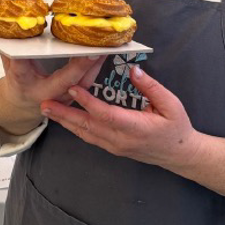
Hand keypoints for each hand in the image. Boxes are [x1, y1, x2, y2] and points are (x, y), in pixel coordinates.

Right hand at [0, 55, 105, 136]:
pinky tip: (104, 52)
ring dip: (95, 65)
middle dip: (81, 66)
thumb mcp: (9, 64)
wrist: (25, 102)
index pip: (25, 70)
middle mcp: (47, 94)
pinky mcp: (75, 96)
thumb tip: (9, 26)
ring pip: (83, 83)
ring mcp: (64, 98)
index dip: (31, 59)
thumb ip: (9, 48)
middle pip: (66, 81)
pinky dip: (96, 66)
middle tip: (92, 49)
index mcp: (25, 83)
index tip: (42, 49)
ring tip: (104, 46)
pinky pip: (88, 81)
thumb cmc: (18, 80)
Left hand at [43, 65, 203, 170]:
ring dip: (65, 121)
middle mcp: (121, 140)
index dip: (88, 102)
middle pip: (89, 126)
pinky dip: (75, 128)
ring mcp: (115, 146)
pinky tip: (63, 119)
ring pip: (86, 134)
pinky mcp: (113, 148)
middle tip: (45, 104)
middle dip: (65, 114)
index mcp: (136, 128)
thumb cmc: (176, 127)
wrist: (180, 154)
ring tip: (47, 109)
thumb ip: (151, 87)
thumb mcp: (171, 104)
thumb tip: (133, 70)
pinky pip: (90, 137)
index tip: (73, 88)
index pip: (107, 115)